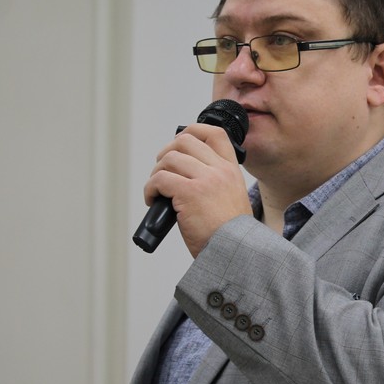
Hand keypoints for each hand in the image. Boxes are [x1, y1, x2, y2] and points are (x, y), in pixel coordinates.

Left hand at [143, 123, 251, 256]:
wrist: (234, 252)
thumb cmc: (228, 234)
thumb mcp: (231, 198)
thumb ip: (215, 182)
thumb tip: (183, 174)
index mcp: (231, 170)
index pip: (214, 133)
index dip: (193, 131)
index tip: (179, 143)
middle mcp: (220, 170)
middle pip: (185, 141)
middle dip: (166, 154)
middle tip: (162, 172)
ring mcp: (205, 180)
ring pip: (168, 159)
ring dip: (156, 174)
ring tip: (157, 191)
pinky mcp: (189, 193)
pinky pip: (159, 179)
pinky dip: (150, 189)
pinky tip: (153, 201)